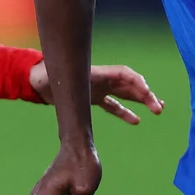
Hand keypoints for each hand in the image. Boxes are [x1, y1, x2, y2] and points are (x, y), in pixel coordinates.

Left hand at [28, 62, 165, 124]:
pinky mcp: (93, 98)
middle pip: (130, 85)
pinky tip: (136, 121)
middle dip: (146, 95)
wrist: (36, 81)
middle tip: (159, 108)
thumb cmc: (46, 77)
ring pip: (125, 94)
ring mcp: (99, 88)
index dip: (138, 85)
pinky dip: (124, 112)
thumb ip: (64, 81)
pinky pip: (113, 105)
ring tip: (158, 109)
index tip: (148, 96)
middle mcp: (101, 79)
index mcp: (97, 73)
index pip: (125, 75)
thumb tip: (65, 83)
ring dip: (141, 101)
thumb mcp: (57, 78)